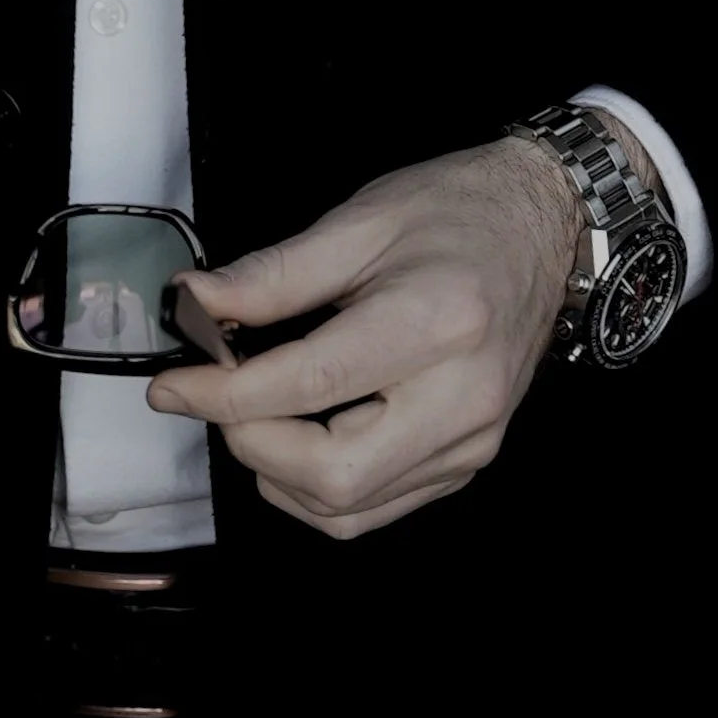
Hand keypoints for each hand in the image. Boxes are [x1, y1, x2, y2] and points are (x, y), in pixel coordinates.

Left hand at [146, 129, 623, 540]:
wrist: (545, 225)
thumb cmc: (457, 209)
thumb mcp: (360, 220)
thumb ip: (274, 275)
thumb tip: (195, 305)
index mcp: (436, 320)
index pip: (309, 384)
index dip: (223, 393)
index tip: (171, 382)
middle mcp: (463, 395)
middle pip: (332, 474)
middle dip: (250, 443)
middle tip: (215, 395)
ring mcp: (473, 439)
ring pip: (349, 508)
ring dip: (277, 473)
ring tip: (253, 411)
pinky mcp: (471, 459)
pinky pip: (377, 507)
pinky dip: (318, 489)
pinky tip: (298, 436)